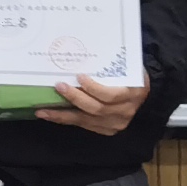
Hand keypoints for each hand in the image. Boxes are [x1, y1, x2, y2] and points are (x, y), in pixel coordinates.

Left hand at [31, 74, 150, 136]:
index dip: (94, 88)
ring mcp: (116, 124)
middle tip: (58, 86)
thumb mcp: (128, 67)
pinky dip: (67, 120)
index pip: (111, 95)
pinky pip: (84, 126)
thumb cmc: (131, 75)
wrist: (143, 94)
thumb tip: (83, 54)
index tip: (79, 76)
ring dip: (63, 115)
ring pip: (86, 121)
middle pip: (96, 108)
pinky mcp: (107, 130)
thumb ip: (111, 65)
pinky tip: (51, 115)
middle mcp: (125, 112)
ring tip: (43, 110)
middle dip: (75, 98)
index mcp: (133, 93)